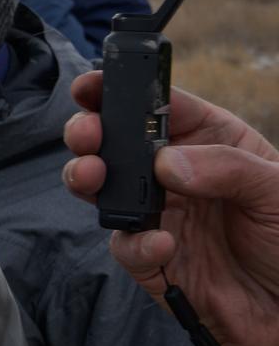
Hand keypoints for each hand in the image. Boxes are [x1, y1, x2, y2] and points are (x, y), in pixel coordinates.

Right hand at [63, 72, 278, 345]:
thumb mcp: (276, 191)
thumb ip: (226, 167)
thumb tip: (165, 163)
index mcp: (210, 142)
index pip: (159, 106)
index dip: (120, 91)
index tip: (92, 86)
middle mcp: (177, 174)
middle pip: (117, 142)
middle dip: (90, 132)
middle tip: (86, 135)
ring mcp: (160, 215)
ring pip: (103, 188)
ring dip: (87, 178)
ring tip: (91, 176)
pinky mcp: (151, 258)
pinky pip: (125, 245)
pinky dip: (134, 243)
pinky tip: (162, 243)